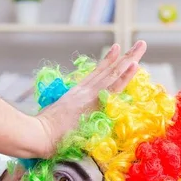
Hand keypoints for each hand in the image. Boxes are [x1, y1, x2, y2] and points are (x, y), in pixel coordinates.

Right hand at [34, 41, 146, 156]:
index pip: (96, 75)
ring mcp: (89, 96)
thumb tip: (72, 123)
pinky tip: (135, 65)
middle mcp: (84, 92)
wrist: (39, 135)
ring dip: (129, 60)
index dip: (107, 62)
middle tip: (139, 45)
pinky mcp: (93, 103)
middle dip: (125, 58)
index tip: (117, 49)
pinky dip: (124, 75)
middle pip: (108, 71)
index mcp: (75, 95)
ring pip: (113, 74)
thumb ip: (67, 118)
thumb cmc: (42, 134)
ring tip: (141, 46)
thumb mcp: (55, 121)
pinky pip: (112, 88)